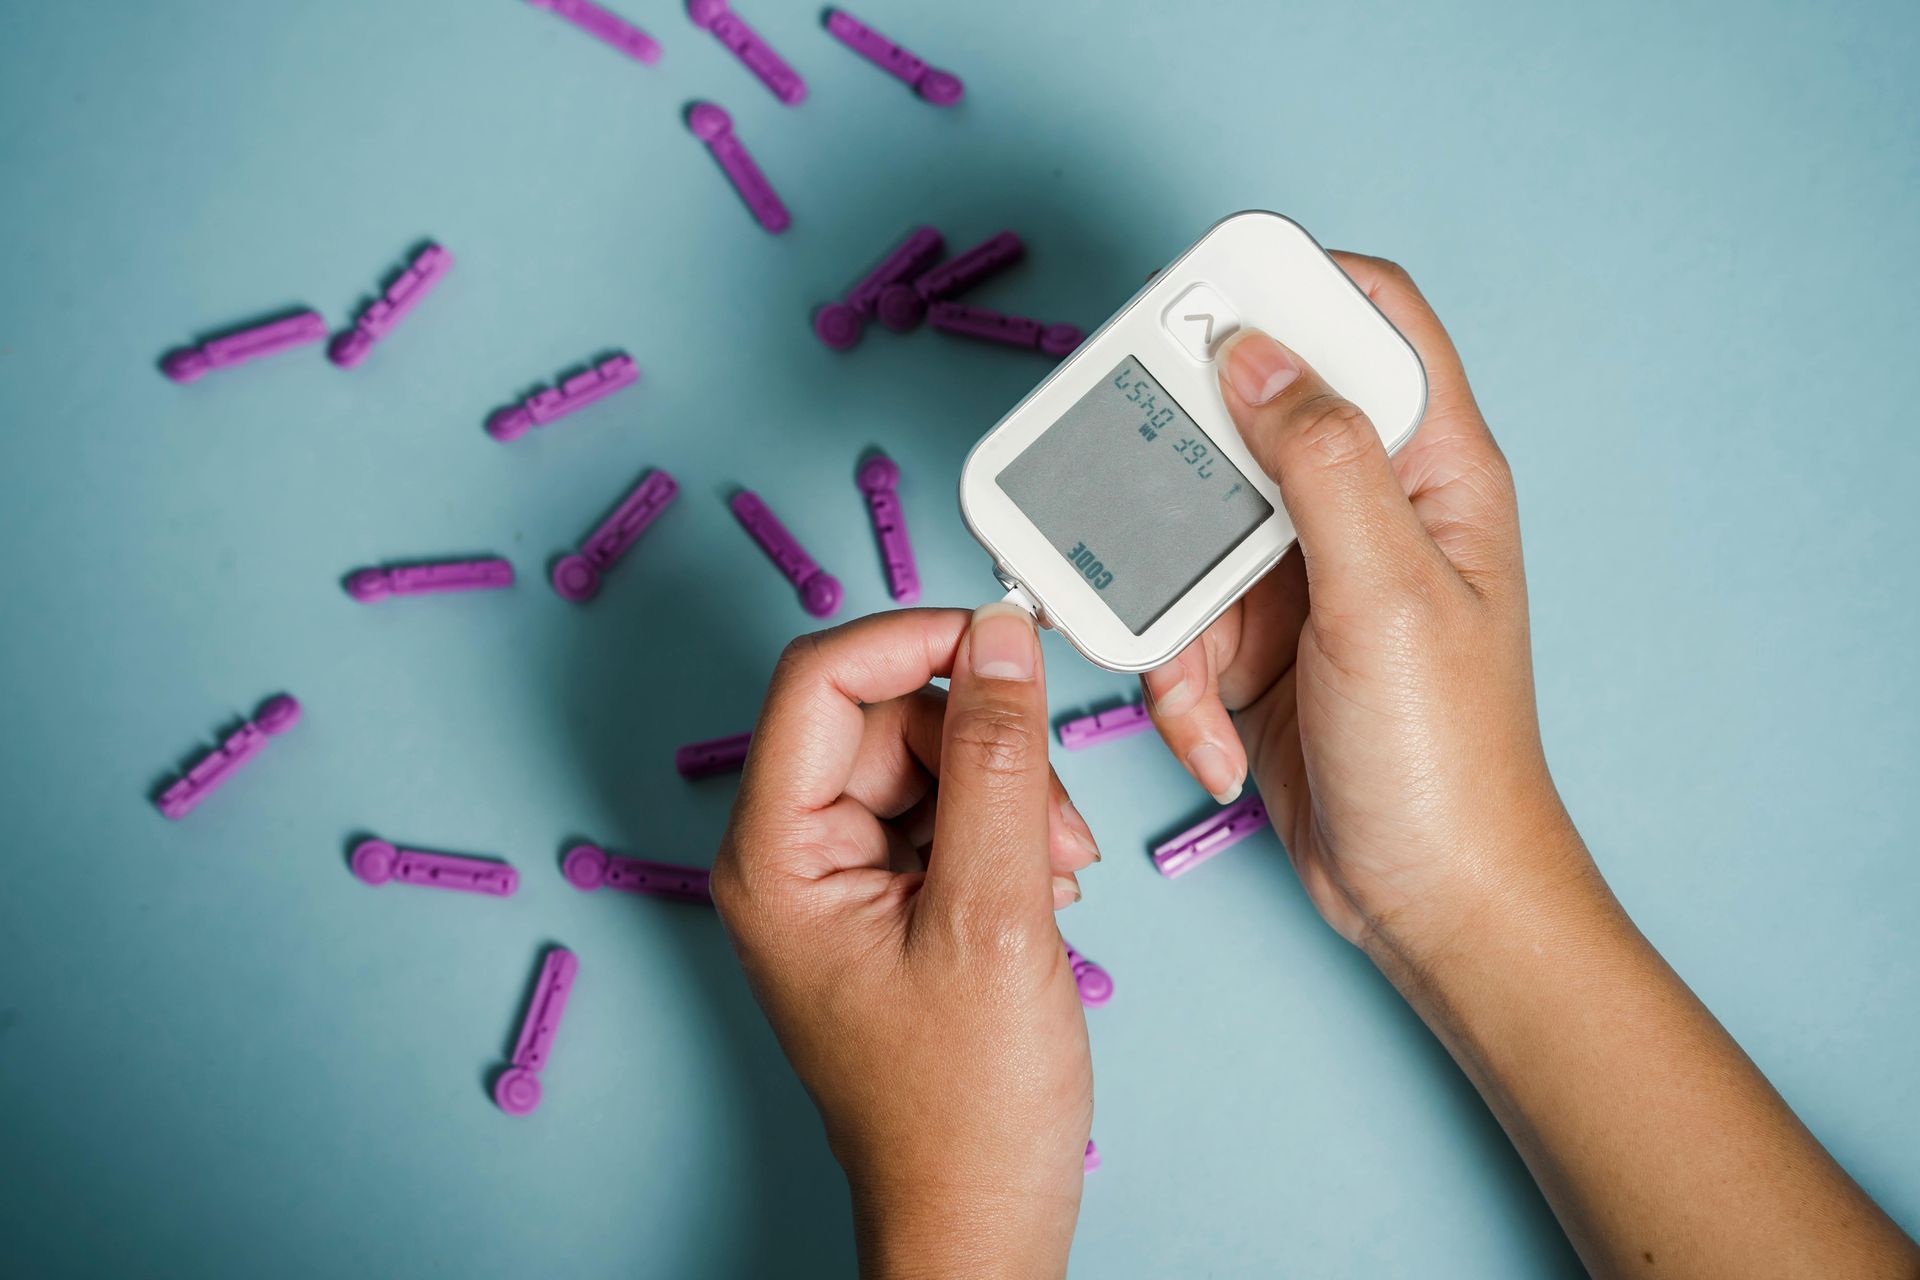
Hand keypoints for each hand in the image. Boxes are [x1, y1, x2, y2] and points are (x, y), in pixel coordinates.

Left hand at [712, 606, 1097, 1278]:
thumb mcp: (995, 911)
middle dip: (985, 747)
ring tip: (1053, 877)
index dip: (914, 641)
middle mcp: (789, 856)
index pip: (820, 680)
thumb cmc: (965, 1105)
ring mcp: (836, 879)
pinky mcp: (882, 900)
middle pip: (886, 718)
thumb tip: (998, 636)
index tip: (1004, 640)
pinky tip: (1040, 889)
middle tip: (1053, 825)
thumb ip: (998, 760)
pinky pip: (943, 813)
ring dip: (1007, 795)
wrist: (978, 1213)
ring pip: (928, 761)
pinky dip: (1003, 833)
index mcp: (774, 855)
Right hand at [1142, 253, 1582, 950]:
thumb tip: (1257, 353)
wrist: (1426, 901)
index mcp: (1433, 472)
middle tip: (1137, 500)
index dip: (1288, 290)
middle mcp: (1369, 509)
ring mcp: (1309, 578)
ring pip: (1193, 531)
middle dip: (1183, 473)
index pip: (1370, 321)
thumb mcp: (1385, 595)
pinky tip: (1217, 740)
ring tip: (1200, 685)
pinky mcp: (1260, 643)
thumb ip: (1321, 464)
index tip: (1196, 305)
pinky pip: (1181, 620)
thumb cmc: (1444, 758)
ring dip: (1174, 615)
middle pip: (1251, 420)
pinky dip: (1178, 682)